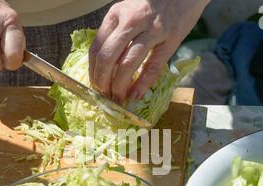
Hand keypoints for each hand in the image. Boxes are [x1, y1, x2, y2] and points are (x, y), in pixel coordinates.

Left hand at [89, 0, 209, 102]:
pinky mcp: (170, 40)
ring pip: (126, 64)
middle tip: (105, 95)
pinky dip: (141, 85)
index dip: (93, 71)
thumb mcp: (129, 13)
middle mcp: (130, 21)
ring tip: (118, 99)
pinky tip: (135, 95)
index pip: (96, 47)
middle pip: (107, 58)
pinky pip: (152, 67)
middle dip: (102, 82)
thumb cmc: (154, 5)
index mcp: (116, 14)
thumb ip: (117, 34)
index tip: (95, 85)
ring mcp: (151, 31)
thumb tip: (106, 66)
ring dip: (119, 87)